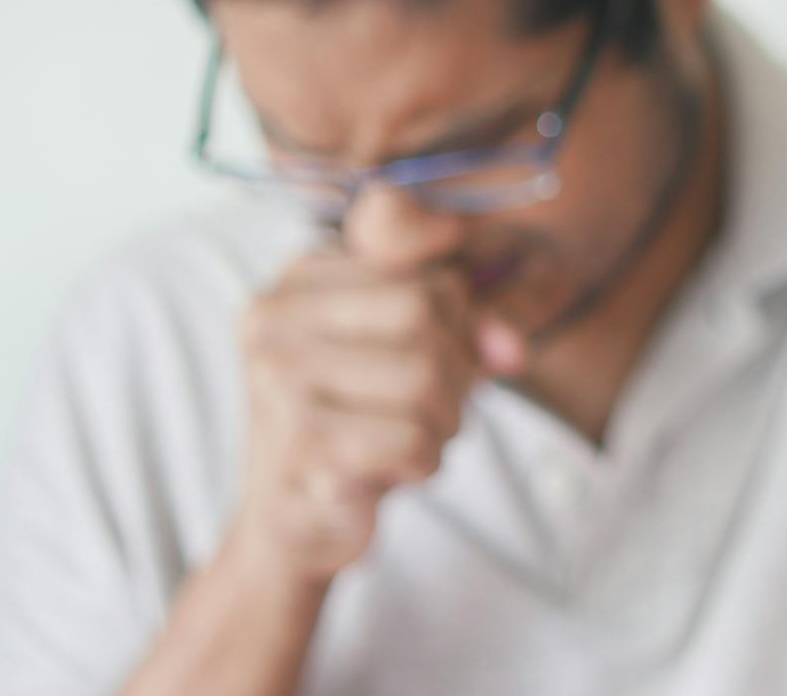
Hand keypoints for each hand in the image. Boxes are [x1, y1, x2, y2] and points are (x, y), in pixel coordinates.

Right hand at [226, 247, 526, 584]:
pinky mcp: (299, 444)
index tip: (442, 349)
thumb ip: (467, 321)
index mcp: (298, 278)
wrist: (294, 524)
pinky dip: (425, 460)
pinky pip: (412, 438)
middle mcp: (274, 317)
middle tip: (433, 407)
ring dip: (443, 421)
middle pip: (424, 309)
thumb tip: (512, 347)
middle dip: (454, 369)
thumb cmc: (361, 421)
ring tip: (411, 437)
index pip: (420, 261)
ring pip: (424, 375)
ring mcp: (278, 379)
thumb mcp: (412, 349)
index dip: (457, 314)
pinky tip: (394, 469)